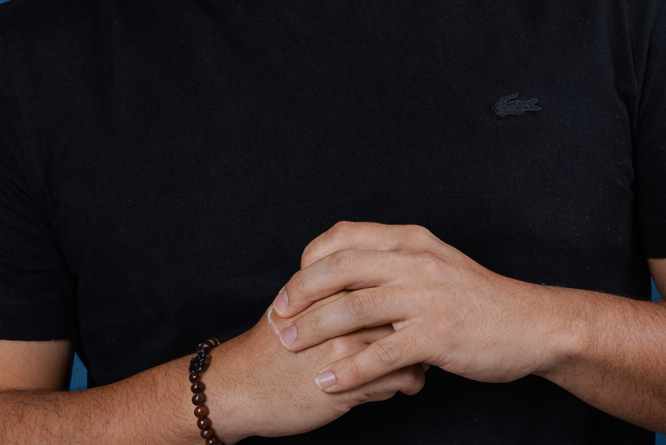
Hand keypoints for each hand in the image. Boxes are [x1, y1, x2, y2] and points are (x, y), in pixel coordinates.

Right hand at [206, 295, 425, 440]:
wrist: (238, 388)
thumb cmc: (267, 347)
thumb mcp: (298, 305)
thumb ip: (332, 290)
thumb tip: (369, 282)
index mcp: (329, 289)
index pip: (385, 277)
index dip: (406, 289)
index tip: (417, 301)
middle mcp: (340, 314)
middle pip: (402, 307)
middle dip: (420, 320)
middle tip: (428, 329)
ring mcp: (345, 349)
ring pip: (407, 344)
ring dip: (420, 354)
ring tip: (421, 360)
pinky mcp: (348, 385)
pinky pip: (399, 379)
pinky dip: (409, 382)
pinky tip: (406, 384)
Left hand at [270, 222, 555, 393]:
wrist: (534, 325)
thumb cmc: (480, 300)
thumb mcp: (436, 264)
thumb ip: (395, 263)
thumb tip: (348, 271)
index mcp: (412, 240)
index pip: (345, 237)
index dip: (311, 259)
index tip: (294, 285)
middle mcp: (416, 262)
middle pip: (339, 269)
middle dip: (300, 294)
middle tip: (277, 316)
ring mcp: (427, 298)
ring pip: (353, 309)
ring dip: (314, 330)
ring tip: (289, 346)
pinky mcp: (438, 335)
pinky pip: (381, 354)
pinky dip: (348, 370)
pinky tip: (328, 382)